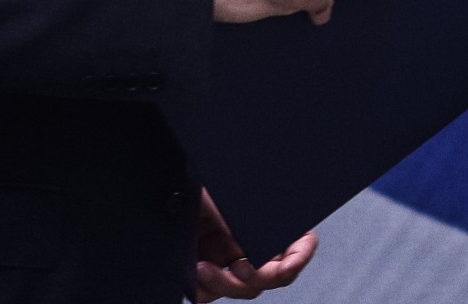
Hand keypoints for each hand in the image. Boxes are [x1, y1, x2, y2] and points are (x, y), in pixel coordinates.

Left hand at [193, 189, 314, 298]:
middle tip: (237, 269)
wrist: (166, 182)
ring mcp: (233, 256)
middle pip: (272, 275)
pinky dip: (205, 290)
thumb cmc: (199, 177)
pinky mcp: (210, 267)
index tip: (284, 267)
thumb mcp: (224, 196)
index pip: (301, 243)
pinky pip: (214, 291)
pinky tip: (194, 281)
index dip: (298, 258)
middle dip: (254, 277)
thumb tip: (246, 252)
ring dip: (224, 284)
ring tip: (203, 270)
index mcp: (270, 219)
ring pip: (243, 287)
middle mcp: (256, 240)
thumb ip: (240, 225)